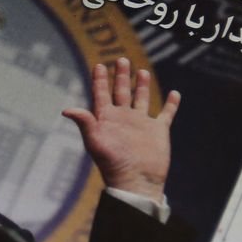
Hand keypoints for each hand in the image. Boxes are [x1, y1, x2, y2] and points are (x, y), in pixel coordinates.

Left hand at [62, 57, 177, 201]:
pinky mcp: (158, 131)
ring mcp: (141, 124)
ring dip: (142, 85)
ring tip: (141, 71)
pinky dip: (171, 104)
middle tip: (121, 59)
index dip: (100, 80)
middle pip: (121, 92)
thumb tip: (66, 110)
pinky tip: (175, 93)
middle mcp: (124, 118)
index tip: (99, 65)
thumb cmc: (112, 164)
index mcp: (107, 119)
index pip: (101, 94)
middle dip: (121, 76)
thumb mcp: (95, 142)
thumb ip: (85, 123)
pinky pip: (166, 114)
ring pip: (142, 99)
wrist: (136, 182)